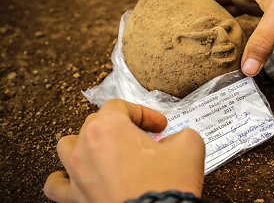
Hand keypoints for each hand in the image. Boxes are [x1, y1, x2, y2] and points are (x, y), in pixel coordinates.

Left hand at [43, 99, 204, 201]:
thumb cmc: (165, 185)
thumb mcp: (189, 147)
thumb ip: (183, 134)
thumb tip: (178, 139)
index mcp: (108, 128)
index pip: (122, 107)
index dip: (145, 114)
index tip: (159, 126)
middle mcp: (86, 147)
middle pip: (96, 123)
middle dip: (122, 128)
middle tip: (143, 139)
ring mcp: (77, 174)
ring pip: (68, 147)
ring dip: (86, 144)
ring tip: (104, 151)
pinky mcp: (76, 198)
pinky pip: (57, 185)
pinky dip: (65, 179)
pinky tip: (77, 178)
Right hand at [168, 0, 273, 75]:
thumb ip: (263, 42)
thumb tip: (245, 71)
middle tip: (174, 14)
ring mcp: (257, 1)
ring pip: (226, 7)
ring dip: (211, 17)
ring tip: (194, 34)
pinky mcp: (268, 13)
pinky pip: (242, 21)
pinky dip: (231, 31)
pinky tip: (226, 46)